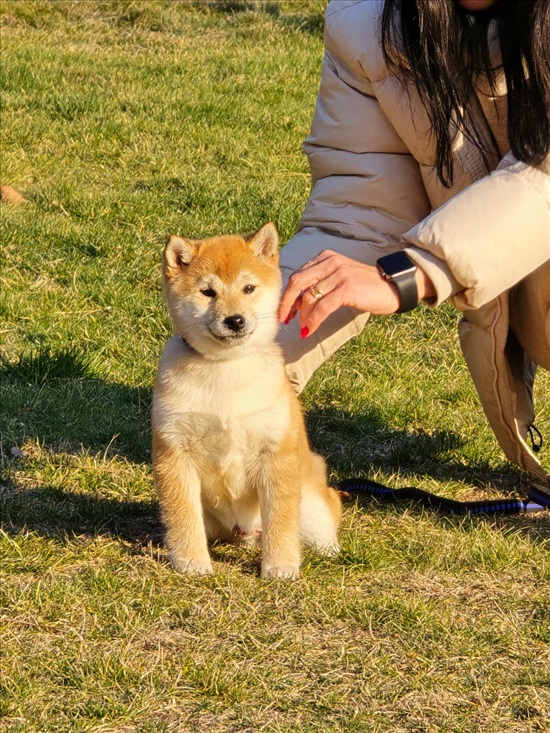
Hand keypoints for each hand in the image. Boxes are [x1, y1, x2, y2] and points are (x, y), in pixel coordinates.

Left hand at [278, 250, 433, 337]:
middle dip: (287, 304)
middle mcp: (330, 262)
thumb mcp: (339, 278)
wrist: (393, 286)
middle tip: (283, 320)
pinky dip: (313, 320)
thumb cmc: (365, 286)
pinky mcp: (347, 288)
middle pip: (297, 283)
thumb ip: (321, 283)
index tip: (284, 311)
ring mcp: (339, 274)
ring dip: (302, 316)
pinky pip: (323, 307)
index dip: (287, 295)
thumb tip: (298, 303)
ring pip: (309, 297)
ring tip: (303, 328)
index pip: (298, 275)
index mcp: (325, 258)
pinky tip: (311, 330)